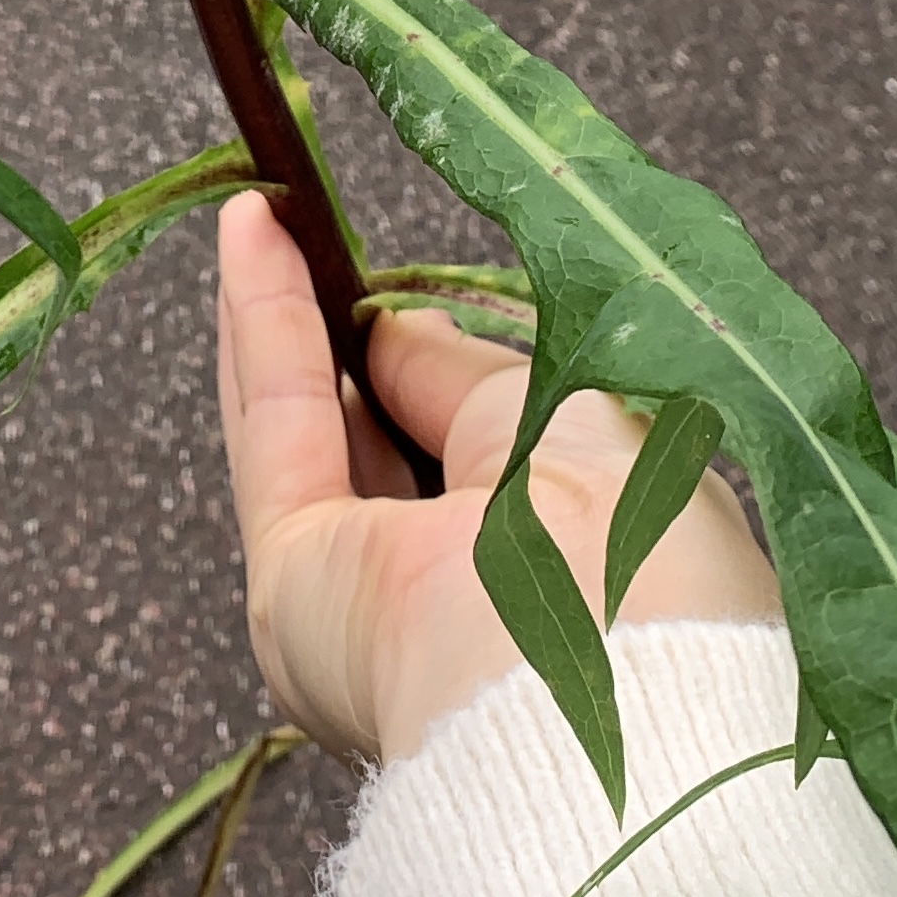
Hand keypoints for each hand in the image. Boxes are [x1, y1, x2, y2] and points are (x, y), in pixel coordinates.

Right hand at [217, 190, 781, 762]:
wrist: (600, 691)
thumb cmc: (646, 551)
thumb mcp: (581, 416)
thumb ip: (472, 374)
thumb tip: (393, 330)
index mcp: (567, 573)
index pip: (484, 453)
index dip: (440, 363)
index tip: (403, 290)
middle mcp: (466, 597)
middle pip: (381, 442)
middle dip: (351, 337)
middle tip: (315, 229)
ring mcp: (372, 594)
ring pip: (314, 428)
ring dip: (288, 308)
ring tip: (269, 204)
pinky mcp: (298, 585)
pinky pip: (278, 428)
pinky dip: (260, 321)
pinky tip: (250, 228)